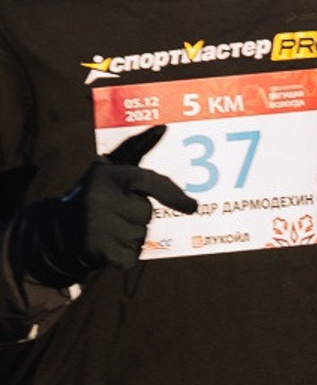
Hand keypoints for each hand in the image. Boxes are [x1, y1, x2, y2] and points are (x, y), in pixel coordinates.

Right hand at [26, 127, 197, 283]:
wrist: (55, 230)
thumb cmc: (94, 193)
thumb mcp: (110, 167)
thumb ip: (138, 147)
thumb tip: (163, 127)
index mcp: (108, 176)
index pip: (151, 183)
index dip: (174, 195)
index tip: (193, 207)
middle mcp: (100, 199)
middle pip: (147, 213)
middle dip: (137, 216)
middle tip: (113, 212)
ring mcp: (97, 227)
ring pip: (140, 236)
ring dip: (130, 236)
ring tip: (107, 228)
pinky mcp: (96, 252)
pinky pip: (132, 257)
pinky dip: (125, 256)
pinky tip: (106, 246)